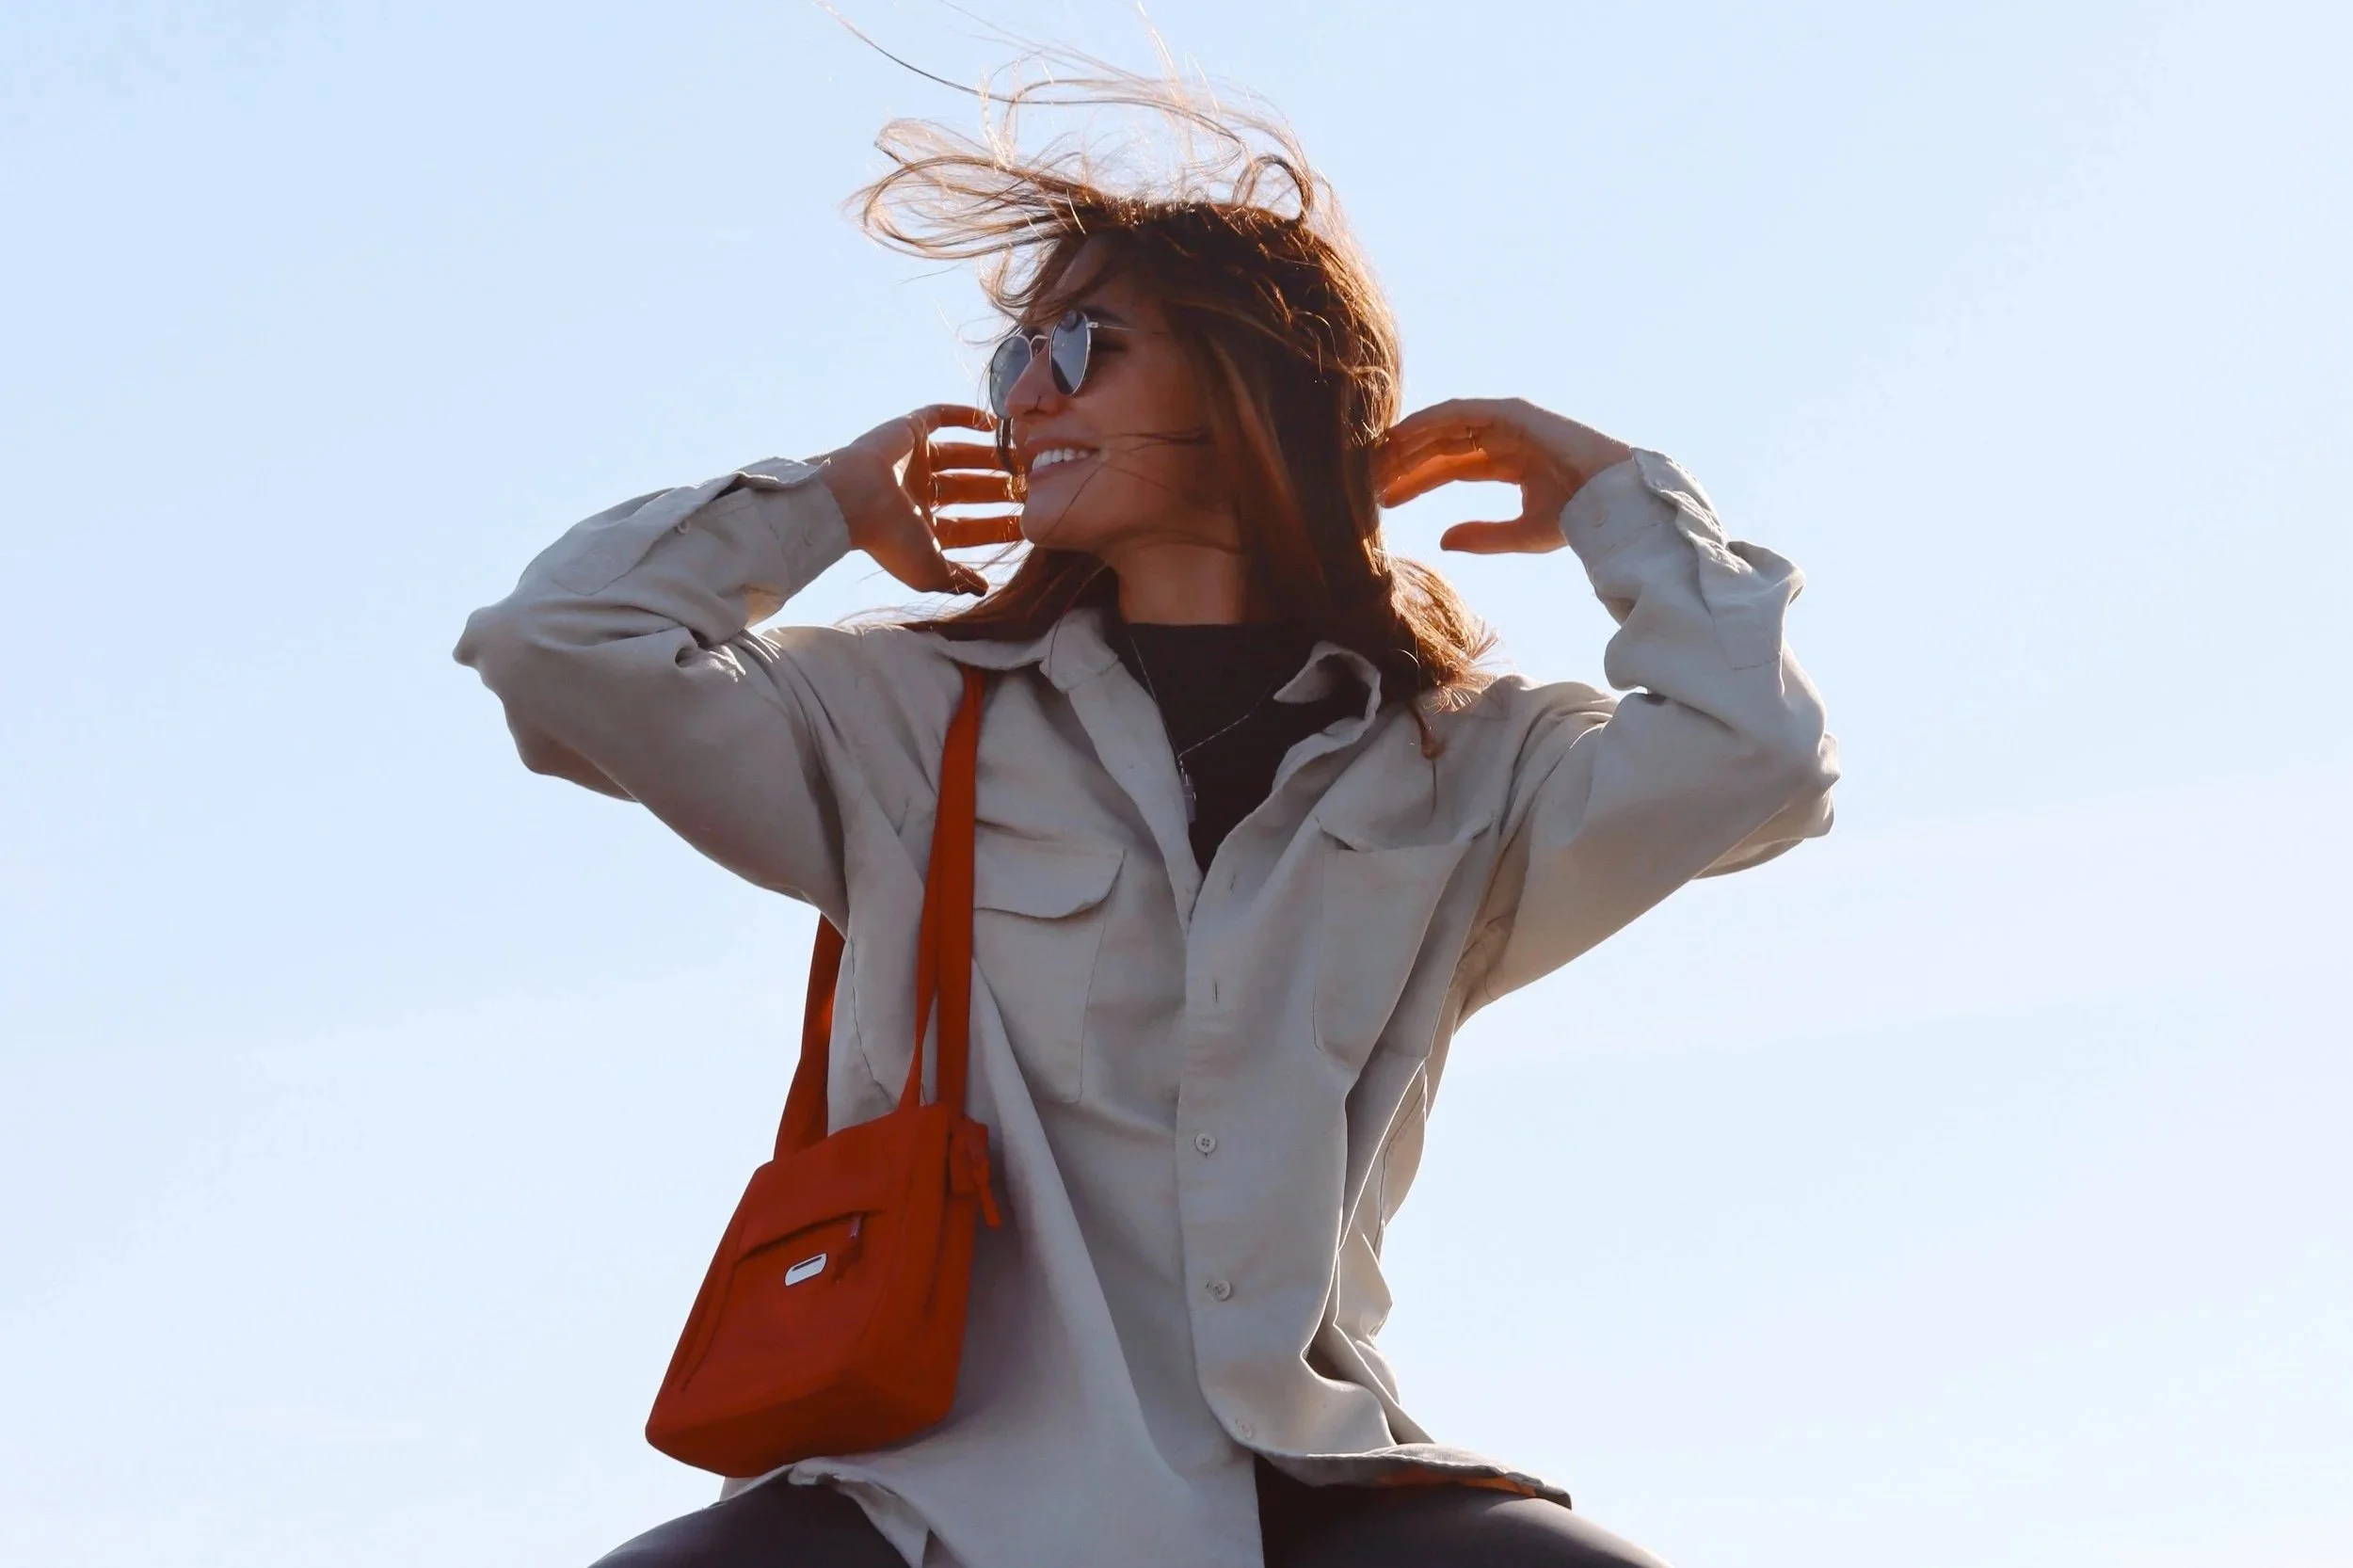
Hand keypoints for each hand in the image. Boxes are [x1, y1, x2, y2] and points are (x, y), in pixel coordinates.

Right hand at [816, 405, 1023, 594]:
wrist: (853, 499)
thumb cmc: (890, 540)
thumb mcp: (930, 572)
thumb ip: (959, 579)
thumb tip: (984, 588)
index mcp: (920, 527)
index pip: (968, 526)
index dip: (998, 526)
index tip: (1030, 523)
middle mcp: (918, 492)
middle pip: (969, 489)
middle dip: (999, 489)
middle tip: (1033, 485)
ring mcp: (913, 460)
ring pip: (962, 455)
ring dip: (991, 456)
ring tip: (1023, 455)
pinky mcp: (908, 430)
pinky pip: (941, 417)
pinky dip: (966, 417)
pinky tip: (995, 423)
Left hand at [1373, 398, 1635, 553]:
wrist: (1613, 502)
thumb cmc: (1578, 520)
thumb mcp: (1520, 534)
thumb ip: (1481, 536)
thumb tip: (1441, 540)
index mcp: (1512, 463)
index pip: (1451, 467)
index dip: (1416, 480)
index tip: (1384, 498)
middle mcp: (1507, 438)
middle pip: (1442, 446)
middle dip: (1405, 462)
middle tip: (1367, 480)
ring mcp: (1509, 422)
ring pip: (1444, 427)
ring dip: (1409, 441)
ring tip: (1375, 460)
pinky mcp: (1512, 412)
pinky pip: (1458, 414)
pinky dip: (1427, 422)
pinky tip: (1399, 438)